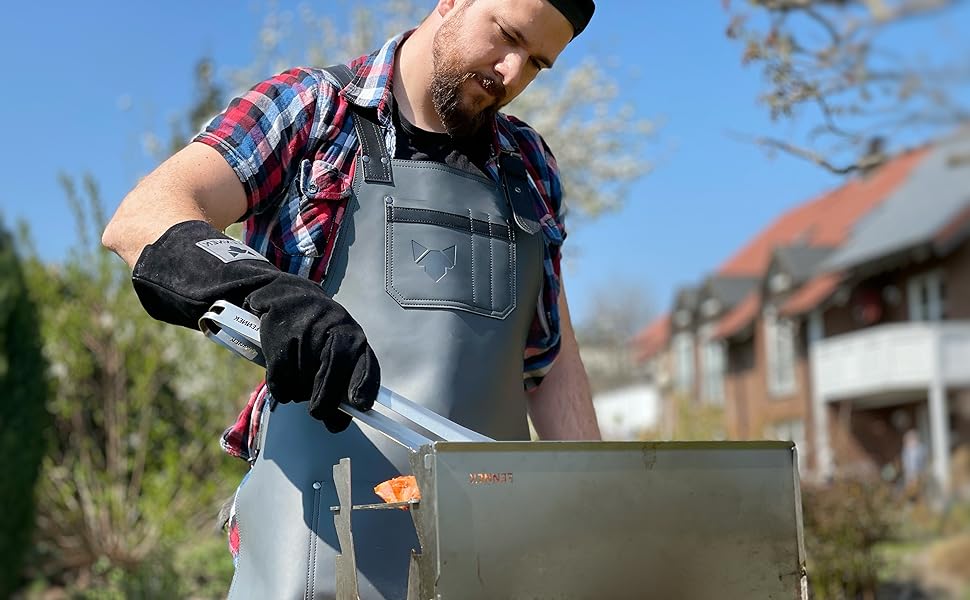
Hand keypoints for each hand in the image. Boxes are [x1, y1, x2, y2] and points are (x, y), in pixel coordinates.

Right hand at [131, 220, 379, 430]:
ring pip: (304, 376)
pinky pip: (280, 375)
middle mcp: (333, 325)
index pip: (364, 360)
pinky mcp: (279, 329)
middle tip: (318, 413)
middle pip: (333, 369)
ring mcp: (305, 326)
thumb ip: (337, 375)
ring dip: (298, 391)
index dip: (363, 384)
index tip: (360, 405)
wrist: (273, 293)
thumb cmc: (306, 328)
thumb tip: (342, 418)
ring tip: (294, 384)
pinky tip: (280, 384)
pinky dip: (280, 387)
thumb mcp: (328, 344)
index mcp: (349, 331)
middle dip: (326, 398)